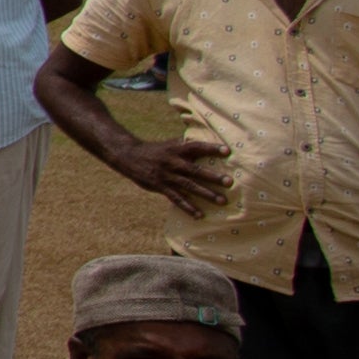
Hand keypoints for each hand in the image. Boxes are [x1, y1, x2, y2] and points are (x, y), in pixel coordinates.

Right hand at [110, 130, 232, 209]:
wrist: (129, 156)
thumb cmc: (157, 150)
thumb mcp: (171, 144)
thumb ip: (188, 146)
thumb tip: (210, 142)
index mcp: (177, 149)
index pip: (196, 146)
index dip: (211, 148)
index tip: (227, 151)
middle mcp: (173, 162)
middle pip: (195, 170)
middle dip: (213, 176)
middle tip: (229, 182)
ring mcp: (166, 176)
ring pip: (189, 186)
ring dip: (206, 194)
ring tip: (222, 201)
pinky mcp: (160, 187)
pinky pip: (176, 199)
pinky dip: (188, 207)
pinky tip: (200, 215)